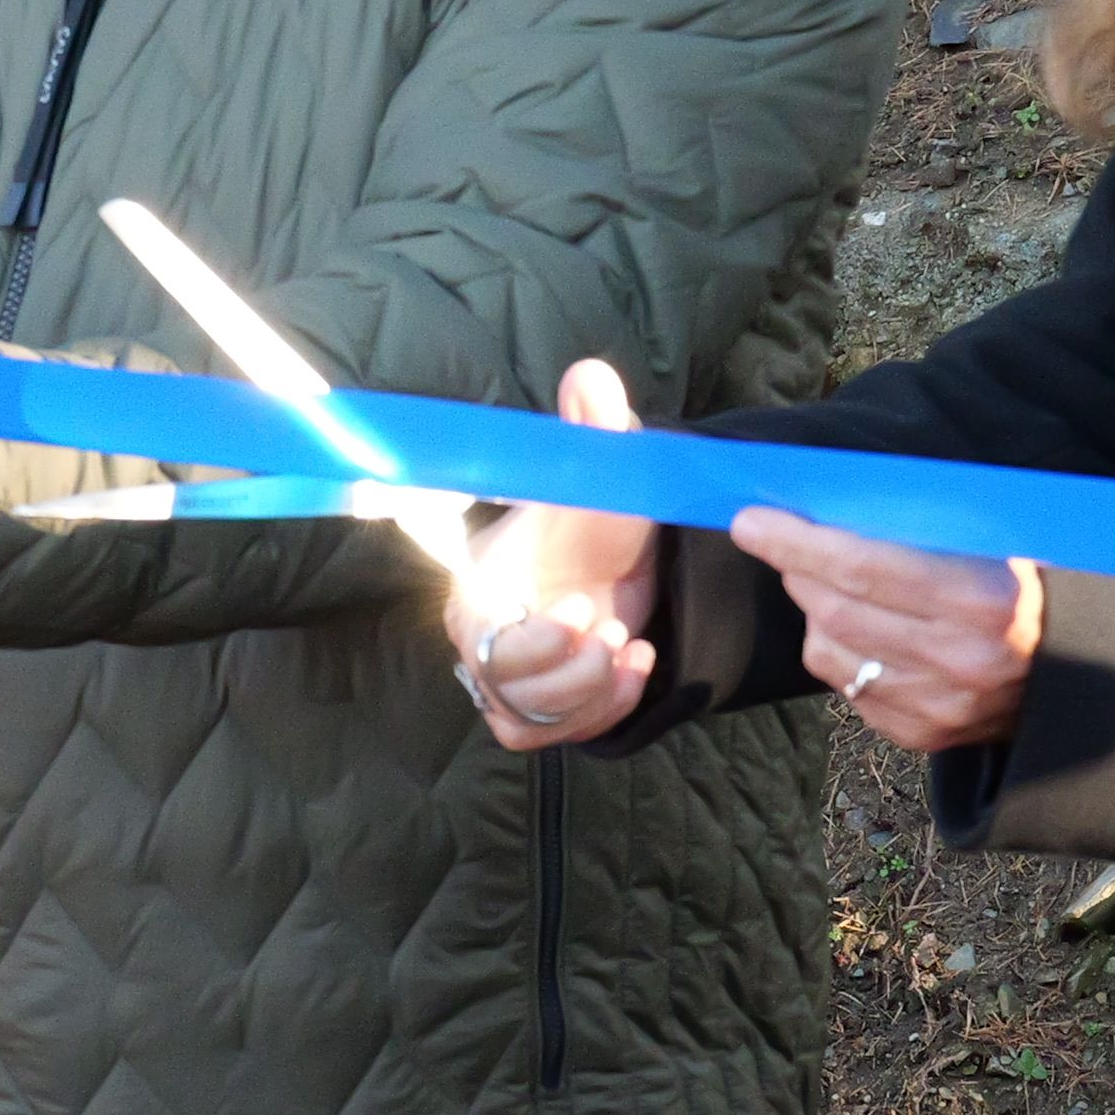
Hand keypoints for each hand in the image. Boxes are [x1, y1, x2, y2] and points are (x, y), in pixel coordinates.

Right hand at [455, 356, 660, 752]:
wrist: (622, 556)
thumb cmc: (595, 516)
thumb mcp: (602, 473)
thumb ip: (592, 431)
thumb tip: (590, 379)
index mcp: (478, 586)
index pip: (475, 635)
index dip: (528, 639)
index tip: (579, 612)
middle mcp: (484, 641)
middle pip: (501, 688)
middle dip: (566, 672)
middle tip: (613, 634)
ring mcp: (515, 680)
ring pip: (529, 721)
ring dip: (588, 695)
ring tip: (629, 649)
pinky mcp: (548, 708)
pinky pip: (558, 735)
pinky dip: (603, 711)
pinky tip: (639, 667)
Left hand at [734, 507, 1042, 755]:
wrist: (1083, 676)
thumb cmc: (1029, 589)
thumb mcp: (998, 543)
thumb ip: (927, 527)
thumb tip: (835, 501)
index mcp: (980, 601)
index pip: (861, 567)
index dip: (797, 543)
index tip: (751, 522)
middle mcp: (957, 661)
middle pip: (835, 610)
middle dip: (796, 571)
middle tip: (785, 544)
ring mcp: (937, 708)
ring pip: (829, 654)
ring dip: (816, 613)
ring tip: (833, 588)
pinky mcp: (921, 736)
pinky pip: (847, 690)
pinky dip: (840, 655)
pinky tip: (864, 633)